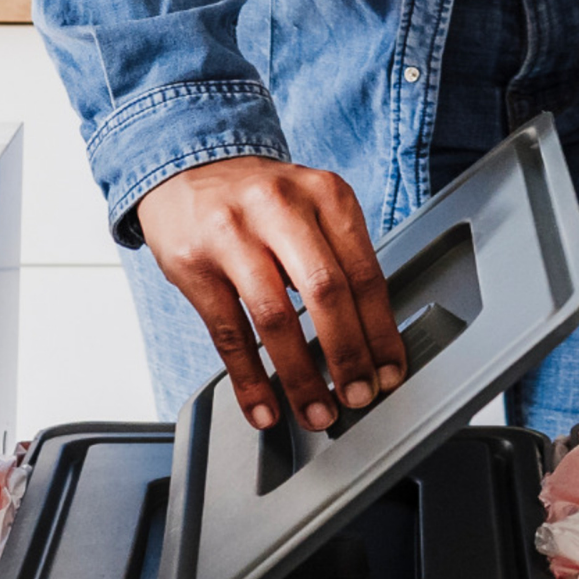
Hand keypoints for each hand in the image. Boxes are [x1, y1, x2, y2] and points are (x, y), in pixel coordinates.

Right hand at [136, 157, 406, 430]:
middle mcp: (282, 208)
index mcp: (326, 195)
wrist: (188, 167)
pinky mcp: (193, 264)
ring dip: (300, 376)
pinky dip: (250, 379)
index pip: (364, 272)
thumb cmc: (264, 199)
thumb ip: (340, 256)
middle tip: (359, 397)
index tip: (390, 370)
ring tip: (317, 411)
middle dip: (348, 354)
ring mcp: (233, 234)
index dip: (381, 329)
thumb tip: (371, 336)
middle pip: (326, 292)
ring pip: (275, 318)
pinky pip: (228, 333)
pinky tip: (264, 407)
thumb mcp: (312, 206)